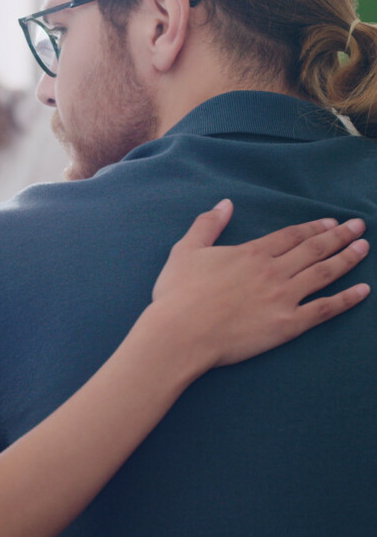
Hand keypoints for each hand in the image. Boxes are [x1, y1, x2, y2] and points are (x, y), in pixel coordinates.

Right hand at [151, 199, 369, 368]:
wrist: (181, 333)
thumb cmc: (178, 294)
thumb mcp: (185, 251)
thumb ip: (207, 225)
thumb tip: (225, 204)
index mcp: (252, 253)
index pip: (292, 235)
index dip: (313, 227)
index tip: (331, 222)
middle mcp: (274, 271)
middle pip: (314, 249)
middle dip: (339, 236)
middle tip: (359, 227)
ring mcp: (284, 297)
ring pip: (325, 273)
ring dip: (348, 259)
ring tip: (364, 248)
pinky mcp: (288, 324)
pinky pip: (325, 309)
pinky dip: (347, 299)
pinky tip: (363, 291)